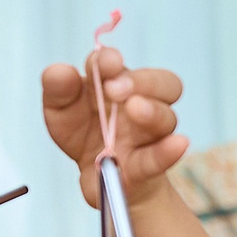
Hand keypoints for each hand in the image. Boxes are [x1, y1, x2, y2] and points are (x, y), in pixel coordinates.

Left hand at [40, 47, 190, 213]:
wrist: (96, 175)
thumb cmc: (82, 133)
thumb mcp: (60, 109)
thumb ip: (58, 89)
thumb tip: (61, 71)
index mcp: (118, 83)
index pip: (124, 66)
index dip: (111, 61)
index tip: (103, 63)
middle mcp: (141, 103)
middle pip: (164, 84)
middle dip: (140, 81)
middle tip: (114, 88)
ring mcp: (149, 135)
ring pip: (166, 118)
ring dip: (152, 111)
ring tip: (136, 108)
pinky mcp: (147, 167)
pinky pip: (161, 158)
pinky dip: (168, 151)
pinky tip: (179, 144)